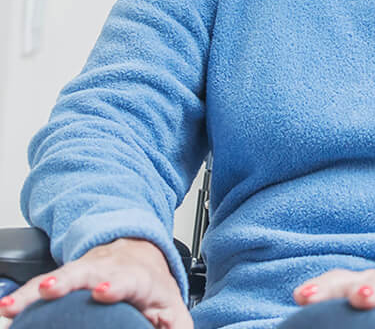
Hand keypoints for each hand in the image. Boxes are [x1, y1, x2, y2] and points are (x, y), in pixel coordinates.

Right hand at [0, 238, 190, 328]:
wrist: (140, 253)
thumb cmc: (153, 287)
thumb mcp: (172, 308)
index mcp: (138, 279)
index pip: (128, 279)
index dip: (115, 285)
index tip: (102, 292)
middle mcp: (109, 269)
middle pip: (88, 271)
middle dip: (68, 280)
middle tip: (49, 290)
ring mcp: (85, 271)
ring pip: (61, 276)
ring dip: (36, 290)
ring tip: (14, 304)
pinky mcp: (66, 278)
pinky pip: (41, 286)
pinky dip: (23, 296)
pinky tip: (7, 308)